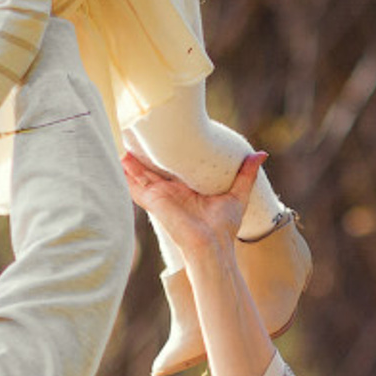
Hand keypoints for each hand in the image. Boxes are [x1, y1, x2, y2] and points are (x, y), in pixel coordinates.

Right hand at [122, 148, 263, 253]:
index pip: (171, 166)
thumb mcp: (237, 194)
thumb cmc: (224, 227)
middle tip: (134, 129)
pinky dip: (124, 175)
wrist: (212, 246)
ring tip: (119, 139)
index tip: (159, 134)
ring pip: (139, 174)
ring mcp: (159, 196)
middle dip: (141, 151)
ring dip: (129, 159)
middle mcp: (170, 191)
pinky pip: (133, 187)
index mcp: (185, 189)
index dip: (163, 152)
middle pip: (151, 167)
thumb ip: (245, 174)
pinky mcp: (153, 201)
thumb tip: (260, 154)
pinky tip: (114, 161)